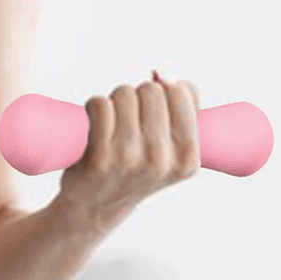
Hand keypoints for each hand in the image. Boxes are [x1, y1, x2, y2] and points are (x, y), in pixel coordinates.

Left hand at [56, 70, 201, 227]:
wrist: (93, 206)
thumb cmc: (133, 168)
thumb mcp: (171, 151)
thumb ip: (182, 110)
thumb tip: (163, 73)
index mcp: (188, 160)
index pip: (182, 93)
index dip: (165, 90)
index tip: (153, 108)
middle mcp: (161, 161)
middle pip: (151, 90)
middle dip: (137, 95)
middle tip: (128, 117)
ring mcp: (128, 160)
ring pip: (124, 94)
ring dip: (115, 99)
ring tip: (111, 121)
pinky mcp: (98, 158)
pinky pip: (100, 105)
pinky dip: (94, 105)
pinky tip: (93, 120)